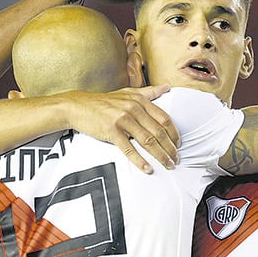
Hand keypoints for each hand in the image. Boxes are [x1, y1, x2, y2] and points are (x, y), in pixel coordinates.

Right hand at [64, 85, 179, 173]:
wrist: (79, 106)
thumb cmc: (104, 102)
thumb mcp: (127, 93)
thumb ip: (149, 92)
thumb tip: (167, 87)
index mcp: (140, 100)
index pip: (164, 118)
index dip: (174, 133)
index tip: (178, 145)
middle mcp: (133, 108)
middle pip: (158, 132)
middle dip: (170, 148)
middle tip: (176, 159)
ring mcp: (122, 119)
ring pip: (147, 141)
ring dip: (160, 156)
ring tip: (167, 165)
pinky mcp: (111, 131)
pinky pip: (129, 149)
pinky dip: (140, 161)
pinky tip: (148, 169)